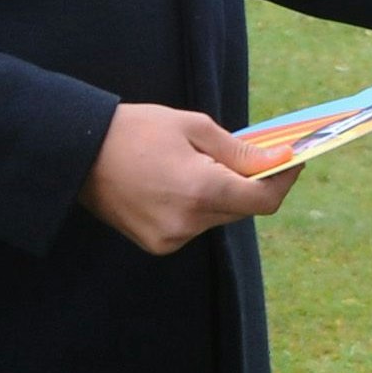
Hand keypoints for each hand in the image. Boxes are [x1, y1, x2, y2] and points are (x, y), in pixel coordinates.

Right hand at [79, 101, 299, 255]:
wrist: (79, 153)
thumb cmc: (136, 131)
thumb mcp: (194, 128)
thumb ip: (239, 151)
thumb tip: (277, 161)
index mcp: (200, 190)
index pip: (263, 200)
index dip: (283, 180)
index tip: (293, 160)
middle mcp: (188, 222)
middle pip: (243, 209)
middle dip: (253, 183)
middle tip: (256, 155)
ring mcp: (172, 238)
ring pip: (220, 217)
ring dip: (225, 194)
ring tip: (206, 165)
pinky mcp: (158, 244)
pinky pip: (196, 225)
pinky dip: (201, 206)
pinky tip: (182, 182)